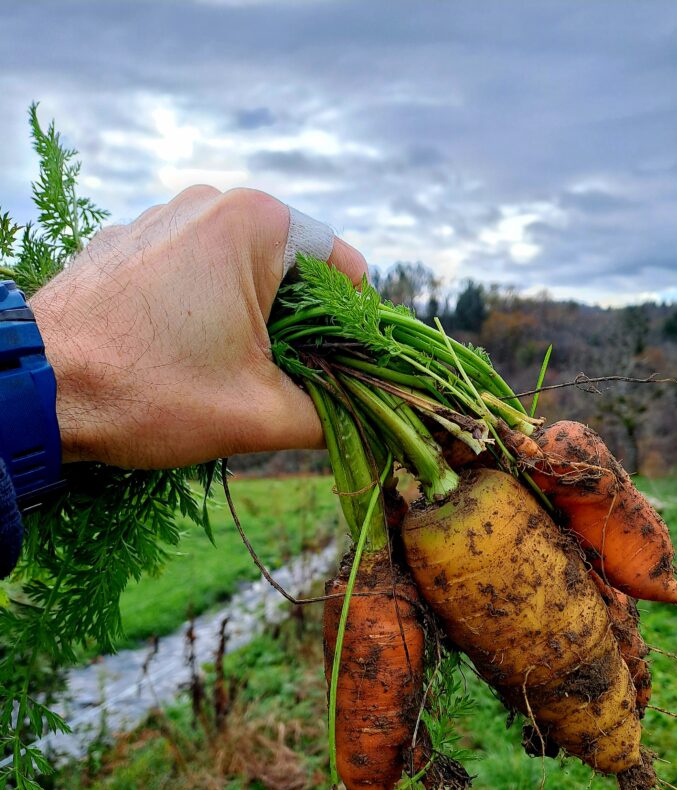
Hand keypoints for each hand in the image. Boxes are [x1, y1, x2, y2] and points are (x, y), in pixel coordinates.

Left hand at [29, 186, 366, 467]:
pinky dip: (206, 309)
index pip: (344, 269)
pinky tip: (186, 356)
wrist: (34, 388)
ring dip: (253, 320)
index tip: (345, 373)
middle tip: (290, 384)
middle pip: (292, 269)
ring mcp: (160, 218)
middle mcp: (208, 201)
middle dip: (301, 327)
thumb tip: (363, 424)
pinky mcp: (127, 243)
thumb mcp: (260, 415)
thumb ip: (329, 416)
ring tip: (234, 375)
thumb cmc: (148, 391)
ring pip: (240, 271)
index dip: (354, 328)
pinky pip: (192, 271)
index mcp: (253, 223)